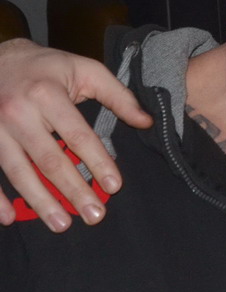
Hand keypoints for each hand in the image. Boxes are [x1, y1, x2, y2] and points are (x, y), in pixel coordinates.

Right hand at [0, 39, 151, 230]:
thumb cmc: (47, 67)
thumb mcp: (86, 70)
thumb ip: (118, 96)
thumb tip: (146, 122)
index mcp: (47, 94)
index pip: (77, 135)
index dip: (97, 161)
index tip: (114, 186)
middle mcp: (17, 113)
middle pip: (48, 159)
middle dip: (73, 190)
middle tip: (95, 215)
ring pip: (17, 171)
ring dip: (40, 201)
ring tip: (62, 224)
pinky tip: (10, 218)